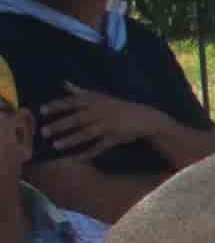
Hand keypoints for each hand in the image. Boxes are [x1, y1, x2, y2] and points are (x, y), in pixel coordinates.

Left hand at [36, 94, 167, 159]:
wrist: (145, 118)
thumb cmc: (119, 107)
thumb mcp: (101, 97)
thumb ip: (81, 92)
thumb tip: (64, 83)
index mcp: (96, 101)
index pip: (73, 102)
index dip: (57, 106)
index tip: (42, 110)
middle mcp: (101, 112)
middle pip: (78, 119)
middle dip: (60, 125)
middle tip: (44, 132)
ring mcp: (109, 125)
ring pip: (87, 133)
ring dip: (71, 140)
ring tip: (56, 145)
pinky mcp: (116, 138)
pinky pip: (100, 147)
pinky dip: (89, 153)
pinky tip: (77, 159)